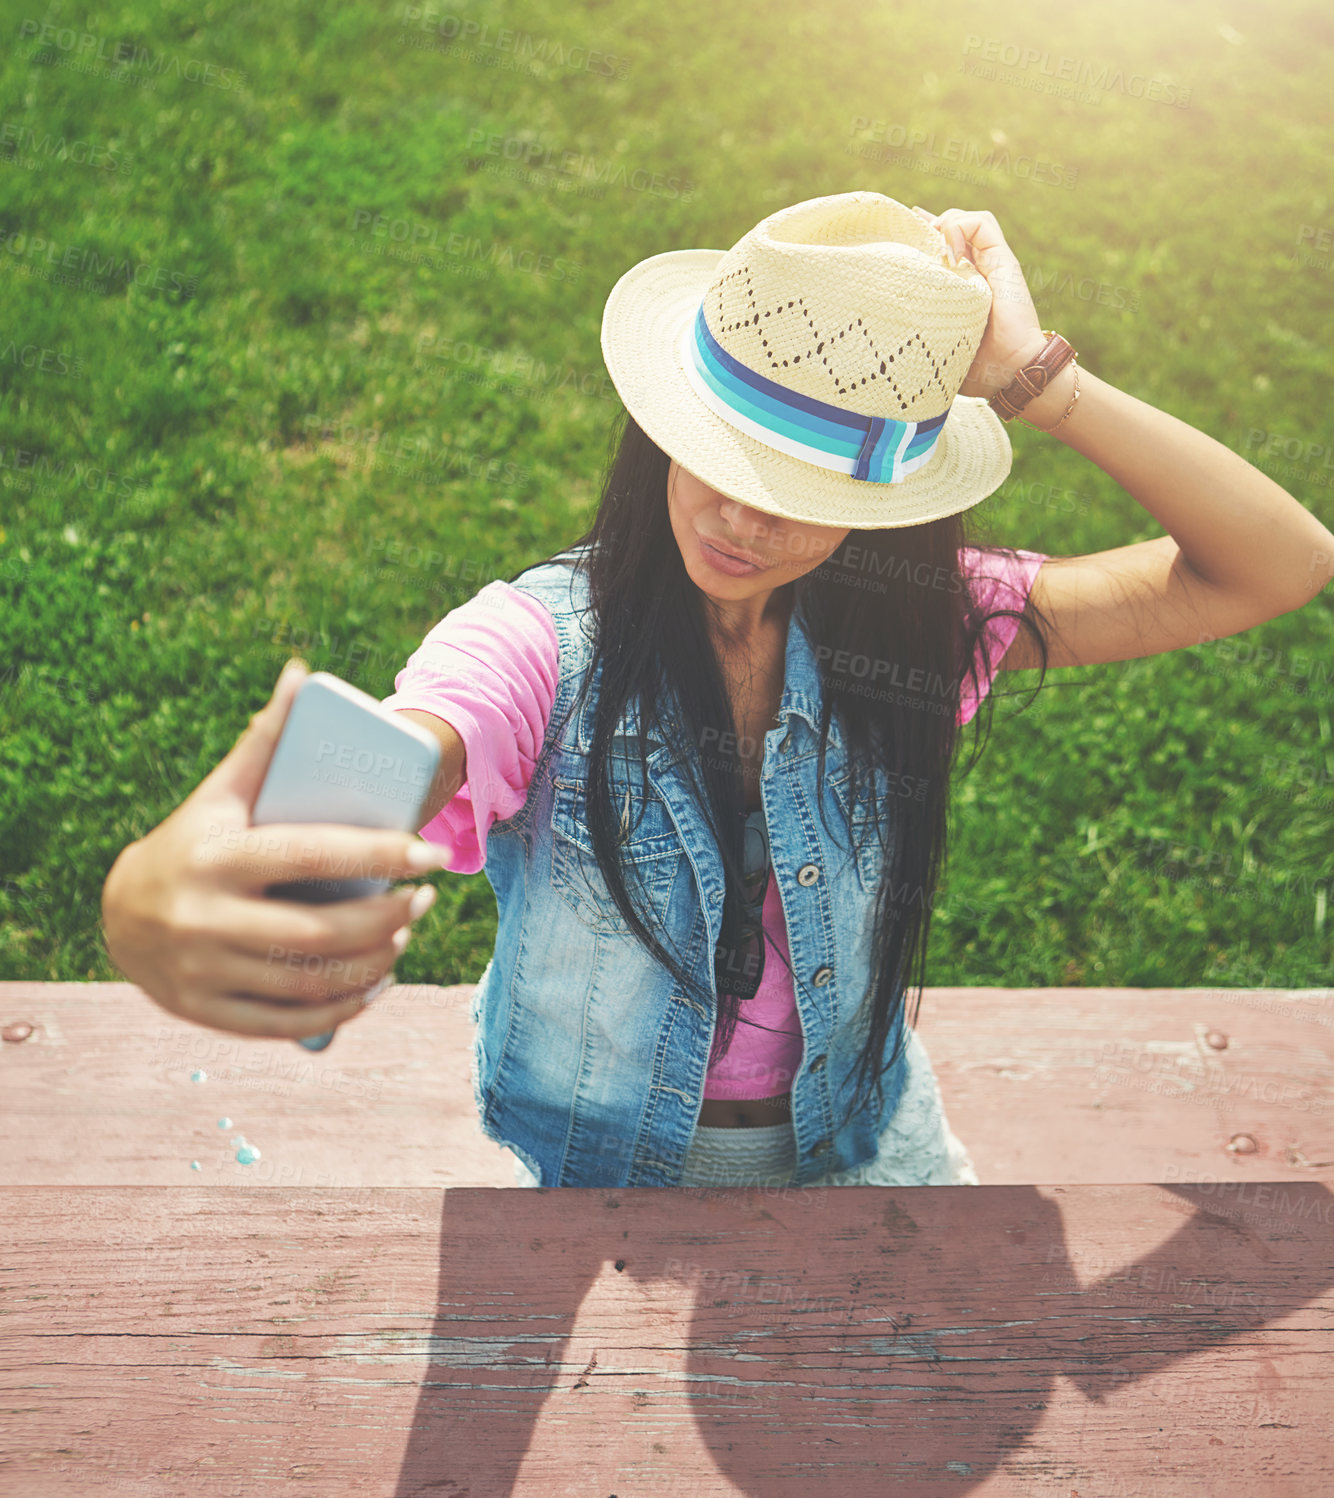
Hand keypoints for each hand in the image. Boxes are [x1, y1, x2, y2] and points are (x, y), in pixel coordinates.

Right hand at [100, 658, 445, 1039]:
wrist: (119, 912)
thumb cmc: (195, 841)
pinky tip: (375, 986)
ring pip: (310, 982)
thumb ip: (264, 739)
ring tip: (404, 937)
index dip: (382, 856)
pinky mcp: (207, 1011)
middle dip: (388, 920)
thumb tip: (302, 674)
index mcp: (218, 856)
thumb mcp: (221, 792)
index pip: (315, 855)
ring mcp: (203, 971)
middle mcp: (206, 918)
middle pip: (319, 933)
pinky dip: (341, 1010)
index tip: (433, 853)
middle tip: (426, 901)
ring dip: (373, 965)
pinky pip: (288, 1023)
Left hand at [910, 205, 1048, 398]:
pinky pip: (982, 223)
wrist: (1010, 373)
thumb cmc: (975, 369)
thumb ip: (920, 330)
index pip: (941, 247)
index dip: (920, 237)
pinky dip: (960, 227)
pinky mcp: (1003, 261)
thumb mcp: (938, 343)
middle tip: (907, 239)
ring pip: (966, 220)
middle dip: (926, 226)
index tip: (896, 238)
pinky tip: (947, 253)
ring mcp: (991, 263)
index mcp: (962, 287)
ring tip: (931, 249)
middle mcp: (977, 270)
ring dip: (944, 224)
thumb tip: (887, 330)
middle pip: (950, 227)